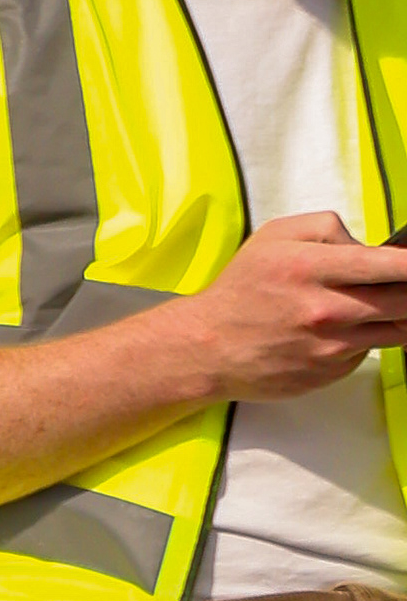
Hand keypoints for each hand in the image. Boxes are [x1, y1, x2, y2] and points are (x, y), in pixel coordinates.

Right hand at [182, 213, 406, 399]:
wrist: (213, 346)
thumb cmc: (243, 287)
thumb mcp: (273, 237)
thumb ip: (325, 229)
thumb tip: (367, 247)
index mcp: (307, 267)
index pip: (379, 264)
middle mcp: (324, 309)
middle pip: (399, 300)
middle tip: (401, 284)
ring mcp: (332, 346)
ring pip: (395, 329)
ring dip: (397, 314)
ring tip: (374, 303)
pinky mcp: (335, 371)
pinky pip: (370, 350)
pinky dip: (368, 336)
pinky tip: (343, 328)